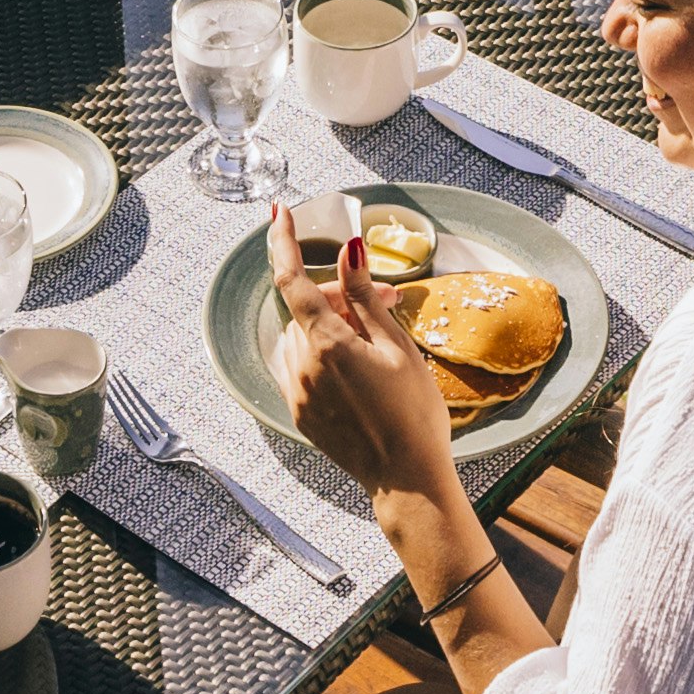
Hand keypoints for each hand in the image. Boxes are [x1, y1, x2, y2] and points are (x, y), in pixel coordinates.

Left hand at [269, 204, 469, 511]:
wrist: (407, 481)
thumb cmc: (413, 415)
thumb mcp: (398, 348)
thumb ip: (366, 298)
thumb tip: (348, 251)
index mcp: (328, 345)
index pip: (291, 279)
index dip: (282, 241)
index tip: (279, 213)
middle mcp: (303, 366)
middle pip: (308, 309)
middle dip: (342, 295)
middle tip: (389, 299)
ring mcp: (298, 393)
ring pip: (302, 336)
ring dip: (331, 324)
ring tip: (376, 337)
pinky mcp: (301, 413)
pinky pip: (300, 365)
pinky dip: (320, 351)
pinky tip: (354, 362)